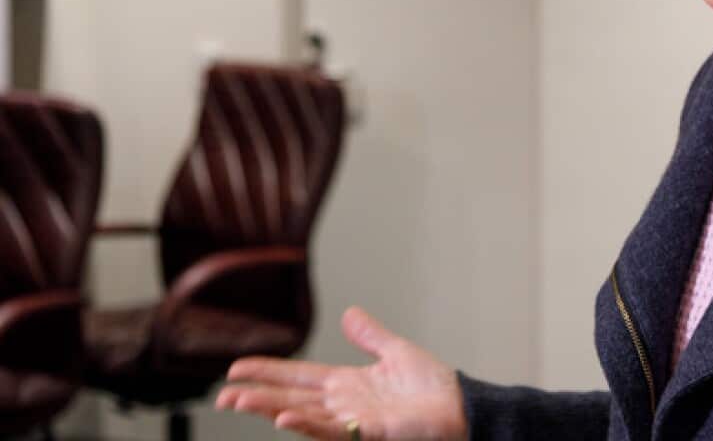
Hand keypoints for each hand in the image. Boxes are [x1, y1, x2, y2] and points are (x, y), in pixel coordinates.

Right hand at [217, 306, 466, 440]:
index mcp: (347, 385)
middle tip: (222, 396)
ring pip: (303, 414)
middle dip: (256, 397)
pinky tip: (284, 417)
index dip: (268, 372)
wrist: (460, 406)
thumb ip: (369, 336)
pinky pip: (333, 429)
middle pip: (291, 398)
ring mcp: (354, 420)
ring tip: (239, 402)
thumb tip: (349, 313)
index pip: (298, 377)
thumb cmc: (433, 387)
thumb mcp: (396, 352)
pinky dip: (307, 423)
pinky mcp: (370, 432)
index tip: (235, 368)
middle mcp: (344, 404)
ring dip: (270, 409)